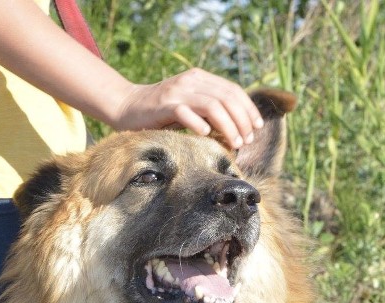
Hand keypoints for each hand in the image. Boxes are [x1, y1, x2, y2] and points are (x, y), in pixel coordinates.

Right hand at [109, 68, 264, 149]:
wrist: (128, 106)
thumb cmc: (163, 112)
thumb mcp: (191, 105)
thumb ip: (211, 109)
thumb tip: (240, 127)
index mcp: (200, 78)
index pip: (233, 90)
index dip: (249, 109)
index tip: (257, 127)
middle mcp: (191, 81)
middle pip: (227, 98)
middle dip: (242, 120)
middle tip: (247, 140)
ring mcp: (178, 92)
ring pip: (213, 106)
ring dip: (228, 126)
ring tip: (234, 143)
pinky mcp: (164, 105)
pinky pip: (187, 113)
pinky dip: (200, 125)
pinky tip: (207, 135)